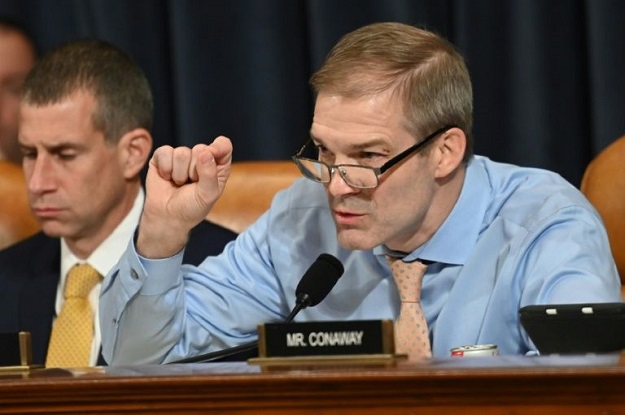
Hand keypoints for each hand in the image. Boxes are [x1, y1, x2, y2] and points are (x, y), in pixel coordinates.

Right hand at [137, 136, 232, 257]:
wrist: (167, 217)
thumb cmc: (192, 207)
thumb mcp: (207, 195)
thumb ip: (209, 174)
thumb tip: (206, 152)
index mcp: (218, 165)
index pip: (223, 145)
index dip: (218, 147)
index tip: (212, 154)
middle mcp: (201, 157)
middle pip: (200, 148)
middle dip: (194, 171)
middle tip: (191, 184)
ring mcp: (182, 156)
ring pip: (182, 152)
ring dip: (179, 174)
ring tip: (179, 183)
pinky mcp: (163, 156)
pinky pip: (165, 152)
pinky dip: (165, 169)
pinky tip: (167, 178)